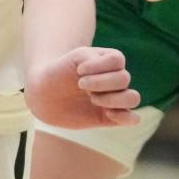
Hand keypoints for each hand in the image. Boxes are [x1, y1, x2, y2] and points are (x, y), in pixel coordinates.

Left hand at [26, 46, 140, 128]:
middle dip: (100, 83)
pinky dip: (125, 117)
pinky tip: (107, 113)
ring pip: (133, 98)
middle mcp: (115, 79)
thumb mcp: (75, 58)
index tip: (78, 70)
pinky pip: (133, 119)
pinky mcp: (111, 117)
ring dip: (112, 99)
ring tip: (93, 99)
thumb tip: (116, 80)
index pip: (117, 60)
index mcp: (108, 60)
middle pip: (124, 78)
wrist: (45, 94)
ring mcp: (114, 98)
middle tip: (81, 85)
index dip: (99, 66)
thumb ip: (95, 62)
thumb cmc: (60, 71)